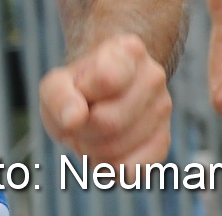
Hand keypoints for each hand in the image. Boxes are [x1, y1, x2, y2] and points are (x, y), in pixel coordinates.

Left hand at [40, 33, 171, 164]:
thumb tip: (74, 119)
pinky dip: (109, 168)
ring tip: (90, 132)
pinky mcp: (164, 140)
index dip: (80, 95)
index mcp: (128, 50)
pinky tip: (104, 151)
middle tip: (78, 120)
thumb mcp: (57, 83)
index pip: (106, 78)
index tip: (76, 91)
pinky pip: (133, 170)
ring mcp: (163, 109)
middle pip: (108, 120)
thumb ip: (58, 96)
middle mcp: (153, 76)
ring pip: (119, 148)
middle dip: (82, 129)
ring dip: (92, 150)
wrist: (98, 93)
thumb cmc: (78, 86)